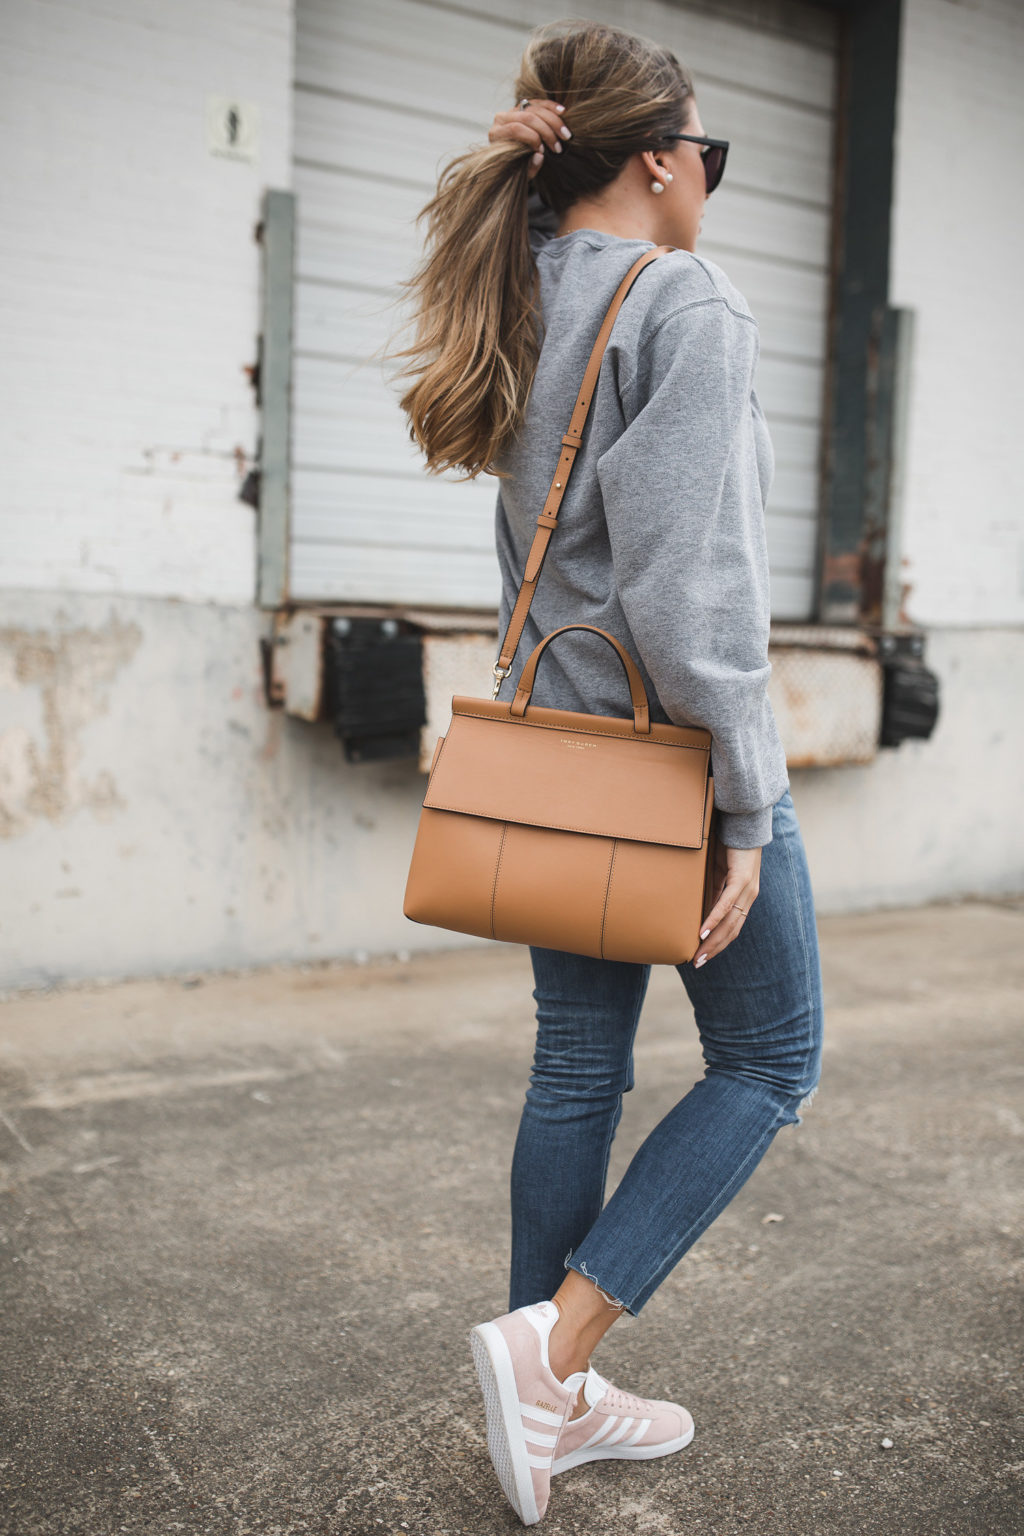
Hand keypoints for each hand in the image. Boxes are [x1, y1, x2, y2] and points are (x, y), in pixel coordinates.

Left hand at [488, 98, 571, 177]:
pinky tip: (562, 112)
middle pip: (528, 117)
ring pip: (535, 108)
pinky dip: (552, 107)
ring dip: (554, 121)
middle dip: (547, 131)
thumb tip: (539, 156)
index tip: (544, 151)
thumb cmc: (514, 167)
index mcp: (497, 134)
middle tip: (559, 146)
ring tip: (566, 135)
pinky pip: (539, 103)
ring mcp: (513, 110)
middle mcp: (502, 118)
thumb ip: (528, 167)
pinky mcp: (524, 106)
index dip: (532, 138)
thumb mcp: (520, 172)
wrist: (510, 159)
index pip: (516, 129)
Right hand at [693, 843, 761, 967]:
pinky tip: (702, 932)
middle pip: (731, 931)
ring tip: (698, 954)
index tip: (703, 956)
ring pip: (729, 923)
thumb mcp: (719, 872)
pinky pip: (726, 904)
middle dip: (714, 949)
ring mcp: (746, 889)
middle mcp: (749, 896)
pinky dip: (713, 920)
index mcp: (744, 896)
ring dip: (712, 941)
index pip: (732, 928)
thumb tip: (703, 906)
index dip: (719, 944)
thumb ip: (714, 889)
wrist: (743, 822)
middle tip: (697, 963)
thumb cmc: (730, 845)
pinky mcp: (741, 879)